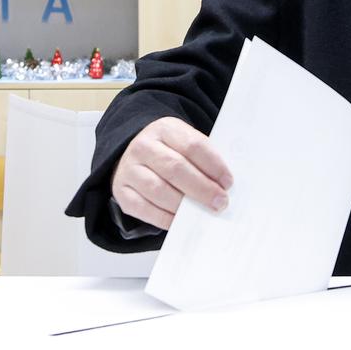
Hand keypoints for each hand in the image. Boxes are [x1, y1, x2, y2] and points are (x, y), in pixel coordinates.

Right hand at [112, 117, 232, 228]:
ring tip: (202, 213)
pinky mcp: (122, 192)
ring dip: (184, 206)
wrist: (136, 156)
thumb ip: (203, 159)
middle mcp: (143, 146)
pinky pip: (145, 209)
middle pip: (175, 168)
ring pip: (159, 190)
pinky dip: (166, 218)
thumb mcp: (185, 143)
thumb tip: (224, 185)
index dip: (213, 165)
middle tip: (220, 202)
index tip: (228, 182)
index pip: (192, 145)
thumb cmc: (170, 152)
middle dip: (202, 188)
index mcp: (164, 129)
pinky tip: (181, 221)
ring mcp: (129, 169)